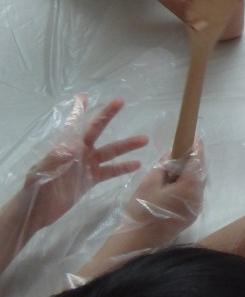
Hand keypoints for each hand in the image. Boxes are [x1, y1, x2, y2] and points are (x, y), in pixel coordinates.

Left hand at [22, 96, 147, 230]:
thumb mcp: (41, 172)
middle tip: (120, 101)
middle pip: (96, 130)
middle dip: (108, 115)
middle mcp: (80, 151)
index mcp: (66, 146)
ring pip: (111, 150)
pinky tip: (137, 164)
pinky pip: (111, 171)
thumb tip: (74, 146)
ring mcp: (88, 164)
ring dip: (127, 145)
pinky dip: (124, 168)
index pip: (73, 125)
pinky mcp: (92, 179)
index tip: (83, 97)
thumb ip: (56, 158)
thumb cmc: (35, 189)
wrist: (37, 213)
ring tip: (144, 139)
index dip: (78, 111)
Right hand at [122, 143, 205, 246]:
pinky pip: (193, 192)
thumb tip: (173, 151)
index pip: (198, 161)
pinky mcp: (191, 215)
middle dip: (192, 158)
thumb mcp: (149, 182)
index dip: (196, 147)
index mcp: (190, 188)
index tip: (190, 137)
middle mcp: (198, 197)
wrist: (137, 242)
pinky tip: (174, 182)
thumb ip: (164, 165)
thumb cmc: (141, 210)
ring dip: (190, 171)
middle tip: (179, 149)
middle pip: (200, 171)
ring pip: (198, 182)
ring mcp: (196, 207)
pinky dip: (187, 183)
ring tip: (175, 165)